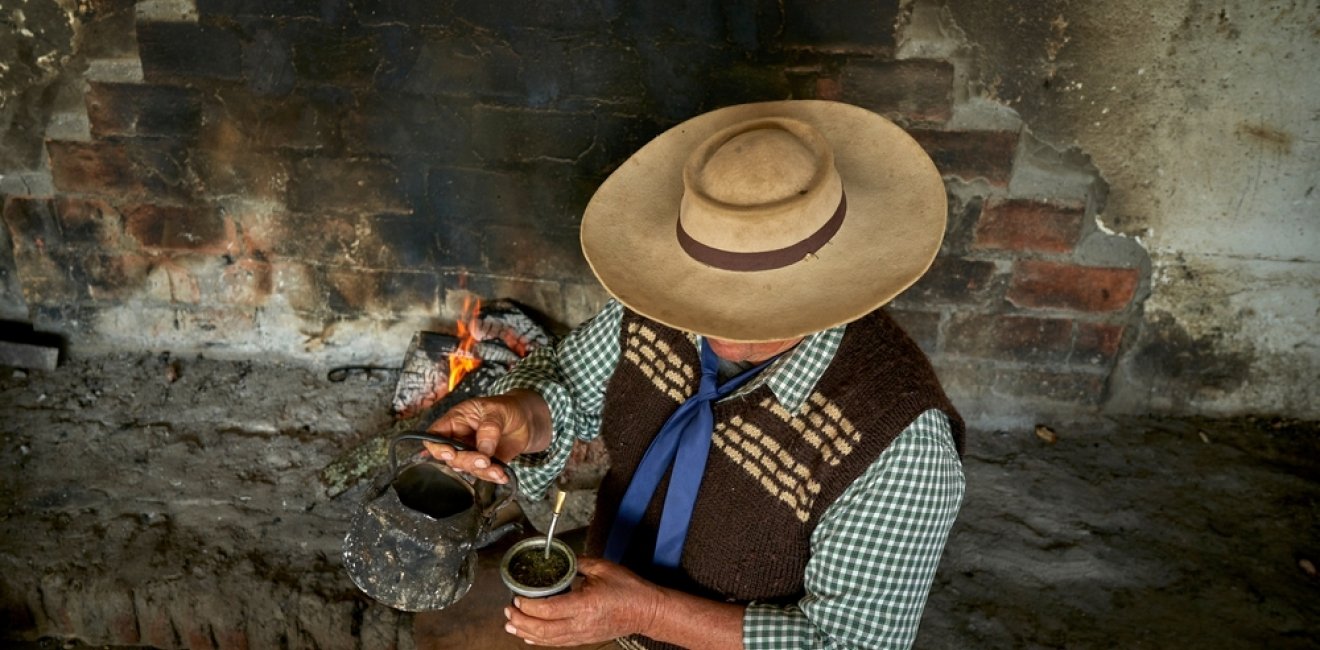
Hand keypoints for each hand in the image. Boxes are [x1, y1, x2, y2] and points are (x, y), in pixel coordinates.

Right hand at [423, 389, 550, 483]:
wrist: (527, 420)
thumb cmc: (508, 408)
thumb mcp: (498, 410)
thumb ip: (489, 428)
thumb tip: (483, 450)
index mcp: (456, 420)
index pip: (434, 435)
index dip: (437, 447)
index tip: (450, 453)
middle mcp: (460, 438)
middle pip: (450, 457)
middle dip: (466, 461)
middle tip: (484, 460)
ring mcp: (471, 452)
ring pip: (466, 468)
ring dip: (482, 471)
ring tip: (498, 470)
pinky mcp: (485, 463)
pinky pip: (483, 473)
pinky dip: (492, 477)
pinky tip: (502, 475)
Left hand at [503, 558, 662, 645]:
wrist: (646, 611)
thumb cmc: (628, 590)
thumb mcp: (603, 568)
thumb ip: (578, 563)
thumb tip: (560, 559)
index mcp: (584, 605)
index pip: (548, 609)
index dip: (528, 606)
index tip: (517, 597)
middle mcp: (581, 624)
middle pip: (543, 629)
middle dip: (521, 621)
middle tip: (507, 612)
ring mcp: (582, 635)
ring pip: (548, 640)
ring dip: (526, 632)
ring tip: (511, 625)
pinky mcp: (584, 639)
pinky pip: (557, 643)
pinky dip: (540, 640)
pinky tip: (529, 636)